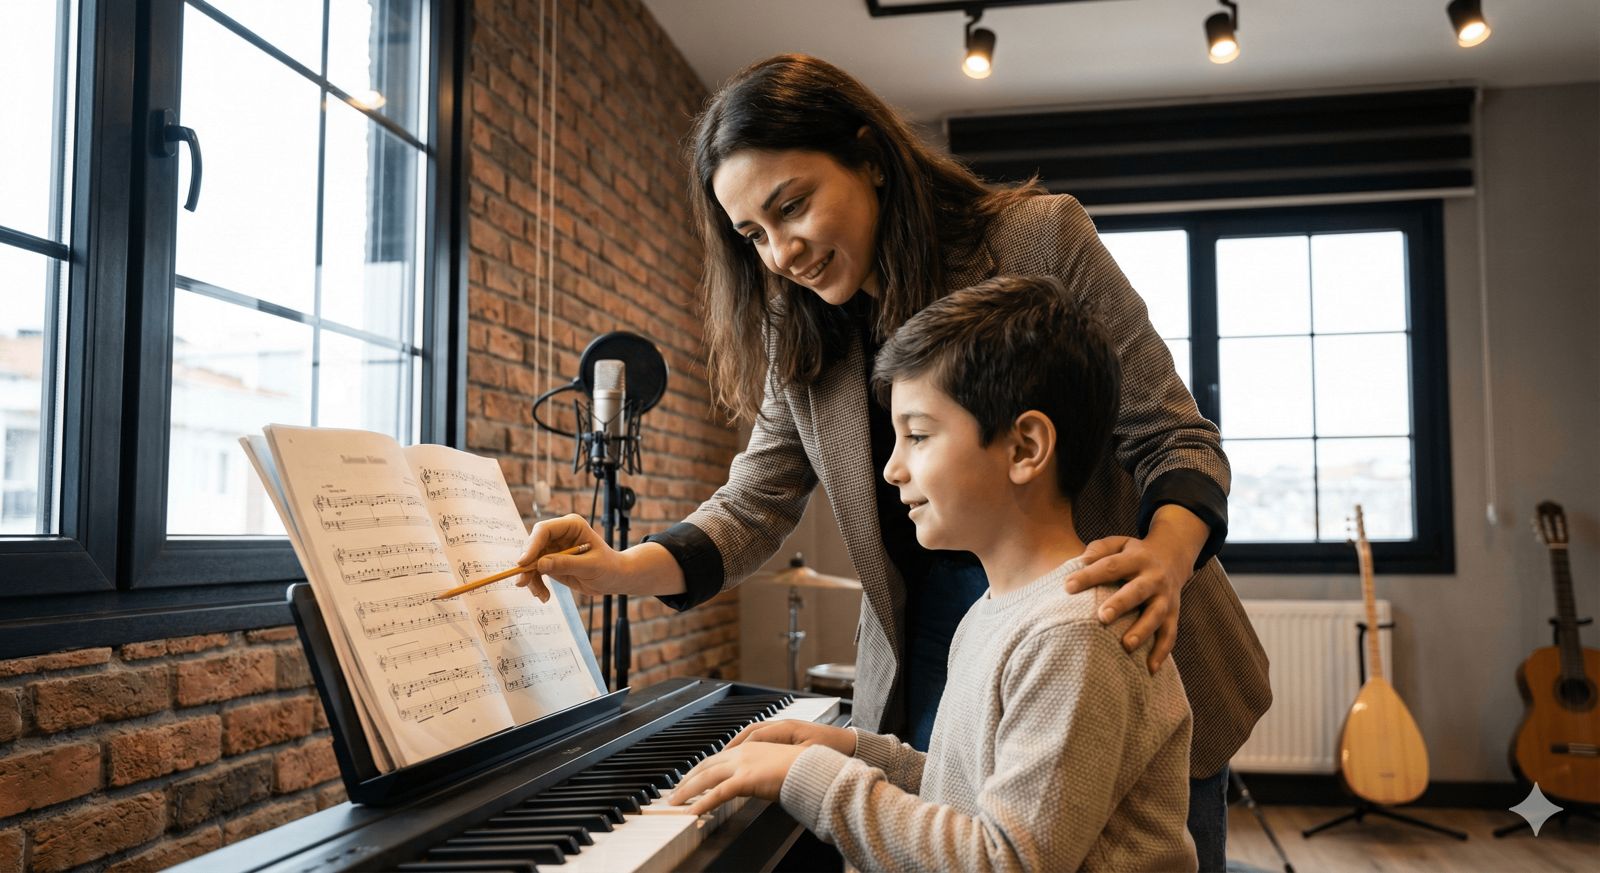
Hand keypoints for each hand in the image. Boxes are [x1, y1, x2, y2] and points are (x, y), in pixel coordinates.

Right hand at [514, 514, 615, 600]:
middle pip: (533, 545)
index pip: (544, 530)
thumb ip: (565, 564)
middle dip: (526, 565)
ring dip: (531, 578)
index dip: (531, 545)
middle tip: (523, 582)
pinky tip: (544, 596)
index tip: (523, 563)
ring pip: (531, 561)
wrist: (613, 578)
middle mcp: (559, 534)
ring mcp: (553, 548)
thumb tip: (539, 565)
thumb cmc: (608, 567)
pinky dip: (536, 584)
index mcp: (571, 525)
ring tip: (541, 594)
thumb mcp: (590, 566)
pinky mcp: (550, 562)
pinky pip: (535, 572)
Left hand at [666, 741, 804, 814]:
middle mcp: (742, 753)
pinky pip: (717, 793)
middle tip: (675, 791)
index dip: (700, 769)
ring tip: (674, 803)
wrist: (813, 767)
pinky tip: (692, 812)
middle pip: (706, 765)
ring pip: (706, 777)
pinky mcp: (745, 779)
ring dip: (687, 791)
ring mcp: (742, 764)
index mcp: (749, 748)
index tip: (689, 779)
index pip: (717, 758)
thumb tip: (752, 785)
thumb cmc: (801, 768)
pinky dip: (702, 803)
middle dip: (687, 779)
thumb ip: (759, 774)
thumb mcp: (775, 768)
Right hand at [724, 719, 855, 755]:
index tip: (726, 760)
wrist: (850, 745)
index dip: (738, 748)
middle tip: (717, 759)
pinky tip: (745, 755)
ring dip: (739, 744)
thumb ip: (788, 761)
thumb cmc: (833, 752)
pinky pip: (763, 737)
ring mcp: (786, 728)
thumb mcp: (809, 758)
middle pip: (751, 732)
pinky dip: (750, 745)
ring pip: (755, 733)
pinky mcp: (789, 734)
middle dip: (733, 745)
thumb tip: (769, 767)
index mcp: (787, 728)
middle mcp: (784, 724)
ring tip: (725, 757)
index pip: (755, 736)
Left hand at [1065, 508, 1204, 672]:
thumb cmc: (1133, 554)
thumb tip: (1083, 560)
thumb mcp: (1119, 543)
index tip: (1067, 587)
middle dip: (1120, 604)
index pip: (1111, 566)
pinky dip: (1162, 652)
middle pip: (1137, 591)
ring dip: (1142, 631)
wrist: (1173, 557)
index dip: (1089, 576)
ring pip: (1156, 616)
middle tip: (1102, 617)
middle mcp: (1154, 578)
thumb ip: (1100, 548)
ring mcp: (1166, 597)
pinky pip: (1170, 635)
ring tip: (1126, 645)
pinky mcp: (1174, 614)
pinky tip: (1150, 669)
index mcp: (1137, 558)